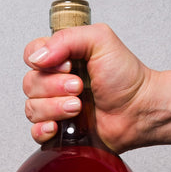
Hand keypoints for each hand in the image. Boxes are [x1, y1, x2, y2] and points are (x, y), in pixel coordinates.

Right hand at [23, 23, 153, 152]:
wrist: (140, 110)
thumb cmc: (127, 78)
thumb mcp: (100, 40)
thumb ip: (66, 38)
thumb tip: (37, 58)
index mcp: (62, 59)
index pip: (32, 55)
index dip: (44, 62)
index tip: (69, 66)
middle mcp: (56, 82)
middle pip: (30, 83)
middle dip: (55, 87)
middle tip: (80, 87)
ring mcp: (56, 108)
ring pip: (32, 108)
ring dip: (55, 107)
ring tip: (79, 107)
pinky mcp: (61, 132)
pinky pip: (35, 132)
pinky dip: (43, 129)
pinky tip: (58, 126)